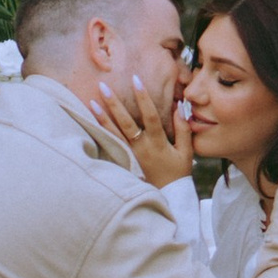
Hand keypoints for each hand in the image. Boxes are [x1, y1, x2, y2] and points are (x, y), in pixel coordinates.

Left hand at [96, 58, 192, 188]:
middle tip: (103, 86)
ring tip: (91, 102)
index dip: (143, 97)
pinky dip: (102, 132)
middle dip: (114, 103)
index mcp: (158, 143)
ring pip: (114, 133)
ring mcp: (130, 155)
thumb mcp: (186, 151)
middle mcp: (142, 148)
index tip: (136, 79)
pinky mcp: (124, 161)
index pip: (150, 115)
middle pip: (126, 123)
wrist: (167, 197)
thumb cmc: (178, 173)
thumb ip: (183, 129)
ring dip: (102, 117)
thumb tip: (179, 107)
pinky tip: (93, 122)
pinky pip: (110, 145)